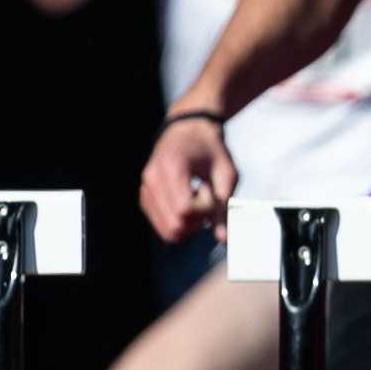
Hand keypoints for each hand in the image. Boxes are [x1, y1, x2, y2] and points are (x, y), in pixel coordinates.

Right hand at [139, 115, 238, 243]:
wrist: (187, 130)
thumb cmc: (210, 148)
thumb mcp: (226, 172)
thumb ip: (224, 206)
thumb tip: (224, 240)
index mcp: (171, 167)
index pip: (185, 209)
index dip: (205, 209)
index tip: (211, 190)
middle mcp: (151, 179)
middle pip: (174, 225)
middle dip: (197, 221)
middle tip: (205, 196)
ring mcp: (145, 190)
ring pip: (167, 231)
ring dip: (189, 223)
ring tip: (196, 197)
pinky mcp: (144, 199)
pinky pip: (162, 226)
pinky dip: (180, 221)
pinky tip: (186, 200)